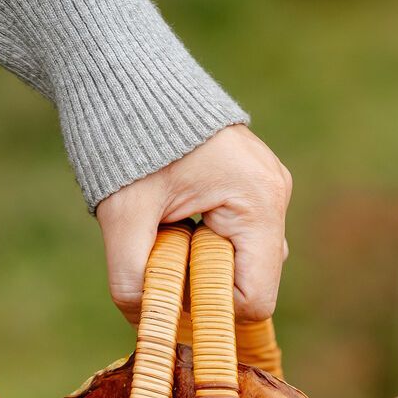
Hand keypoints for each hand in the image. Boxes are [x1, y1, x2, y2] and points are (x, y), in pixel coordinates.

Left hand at [96, 124, 291, 323]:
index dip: (210, 307)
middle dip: (204, 279)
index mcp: (257, 202)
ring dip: (202, 258)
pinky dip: (206, 237)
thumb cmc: (126, 137)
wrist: (125, 72)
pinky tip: (176, 211)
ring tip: (167, 223)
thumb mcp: (122, 217)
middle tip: (162, 246)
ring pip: (245, 257)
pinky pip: (239, 231)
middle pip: (252, 279)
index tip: (170, 285)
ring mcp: (268, 184)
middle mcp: (275, 193)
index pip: (256, 300)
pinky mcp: (253, 178)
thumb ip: (131, 280)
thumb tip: (143, 325)